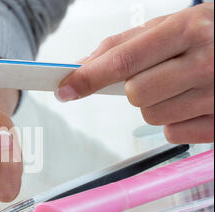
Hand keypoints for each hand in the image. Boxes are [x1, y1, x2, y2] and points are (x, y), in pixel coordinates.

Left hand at [56, 3, 213, 143]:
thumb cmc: (209, 34)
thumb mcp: (171, 25)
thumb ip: (124, 45)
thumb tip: (81, 67)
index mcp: (188, 29)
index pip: (124, 60)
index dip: (88, 77)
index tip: (64, 89)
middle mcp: (206, 63)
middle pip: (135, 94)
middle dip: (135, 88)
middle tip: (158, 75)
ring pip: (151, 116)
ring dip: (156, 104)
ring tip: (181, 86)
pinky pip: (172, 133)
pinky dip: (175, 121)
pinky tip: (194, 102)